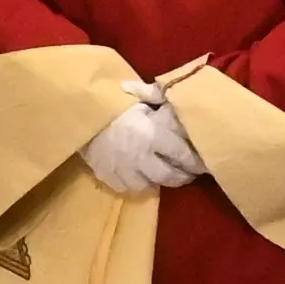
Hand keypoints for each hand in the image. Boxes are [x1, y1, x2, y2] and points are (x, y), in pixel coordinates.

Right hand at [79, 91, 207, 195]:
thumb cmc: (114, 104)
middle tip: (189, 172)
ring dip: (160, 180)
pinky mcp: (110, 179)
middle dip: (184, 176)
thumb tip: (182, 95)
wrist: (80, 115)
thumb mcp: (139, 97)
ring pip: (152, 186)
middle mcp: (141, 158)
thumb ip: (160, 98)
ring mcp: (125, 171)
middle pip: (171, 177)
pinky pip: (131, 189)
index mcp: (152, 135)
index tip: (204, 162)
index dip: (196, 161)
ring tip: (164, 172)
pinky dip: (139, 183)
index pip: (183, 155)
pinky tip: (142, 174)